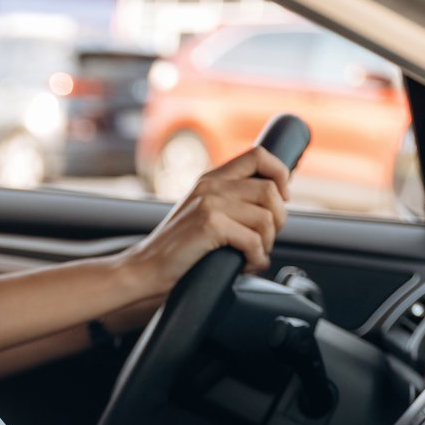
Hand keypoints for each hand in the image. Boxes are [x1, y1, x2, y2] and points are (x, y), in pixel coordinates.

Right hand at [118, 146, 290, 298]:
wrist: (144, 268)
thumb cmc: (174, 249)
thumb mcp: (200, 213)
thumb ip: (229, 201)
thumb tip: (274, 203)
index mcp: (210, 178)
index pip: (259, 155)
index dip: (280, 174)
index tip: (281, 199)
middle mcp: (210, 185)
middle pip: (270, 190)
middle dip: (278, 220)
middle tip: (265, 239)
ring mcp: (209, 203)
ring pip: (266, 217)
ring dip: (267, 243)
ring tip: (253, 255)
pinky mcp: (209, 225)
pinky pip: (253, 240)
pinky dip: (256, 258)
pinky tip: (245, 265)